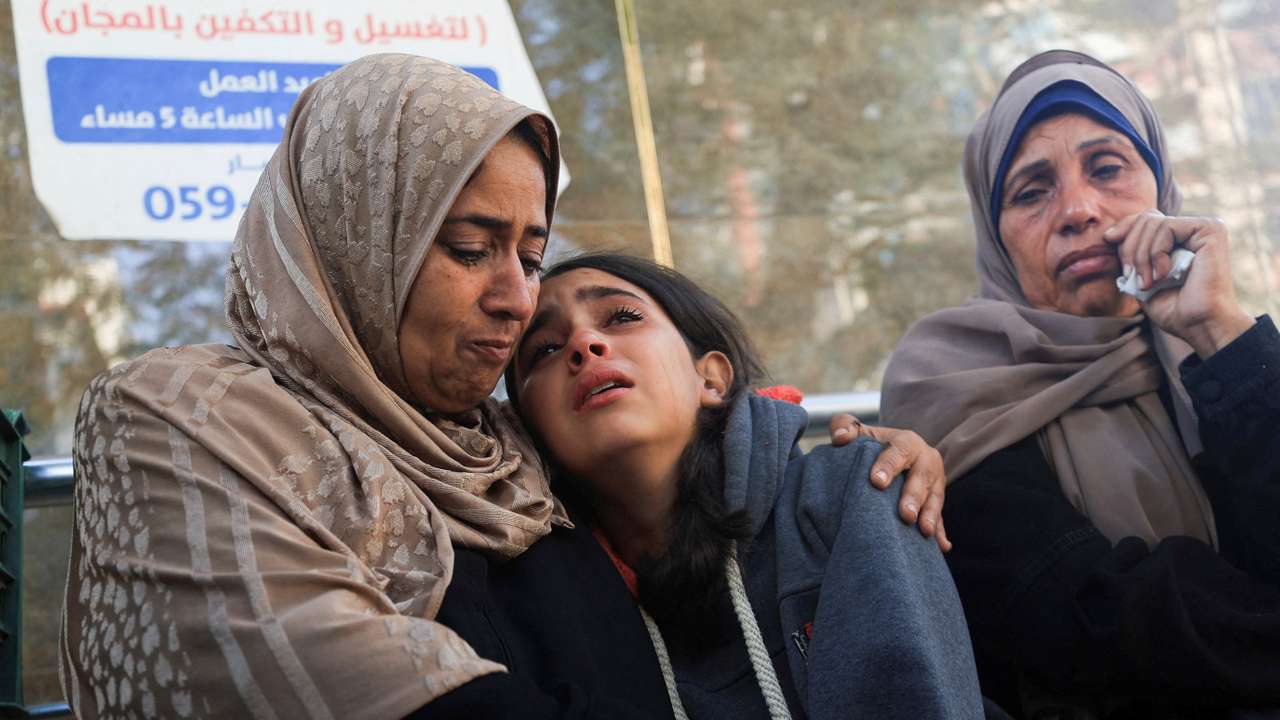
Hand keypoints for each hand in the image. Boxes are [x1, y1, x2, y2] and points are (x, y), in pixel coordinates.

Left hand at [829, 414, 951, 550]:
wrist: (894, 455)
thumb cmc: (872, 445)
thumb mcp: (860, 433)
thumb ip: (845, 426)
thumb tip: (840, 437)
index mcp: (906, 442)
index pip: (899, 451)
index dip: (889, 465)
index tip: (876, 482)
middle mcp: (925, 460)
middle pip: (922, 477)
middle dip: (914, 496)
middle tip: (905, 514)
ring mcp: (935, 482)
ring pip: (935, 498)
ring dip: (930, 515)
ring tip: (923, 531)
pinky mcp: (937, 501)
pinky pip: (941, 517)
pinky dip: (941, 531)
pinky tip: (942, 546)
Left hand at [1105, 210, 1253, 356]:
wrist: (1200, 325)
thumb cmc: (1174, 309)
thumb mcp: (1142, 279)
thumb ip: (1132, 255)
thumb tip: (1110, 234)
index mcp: (1180, 238)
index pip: (1145, 219)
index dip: (1124, 228)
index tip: (1108, 241)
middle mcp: (1194, 229)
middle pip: (1145, 218)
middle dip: (1129, 248)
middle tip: (1132, 276)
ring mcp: (1204, 227)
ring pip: (1152, 222)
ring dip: (1141, 257)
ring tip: (1148, 283)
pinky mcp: (1210, 230)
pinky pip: (1166, 227)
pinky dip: (1156, 253)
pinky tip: (1163, 275)